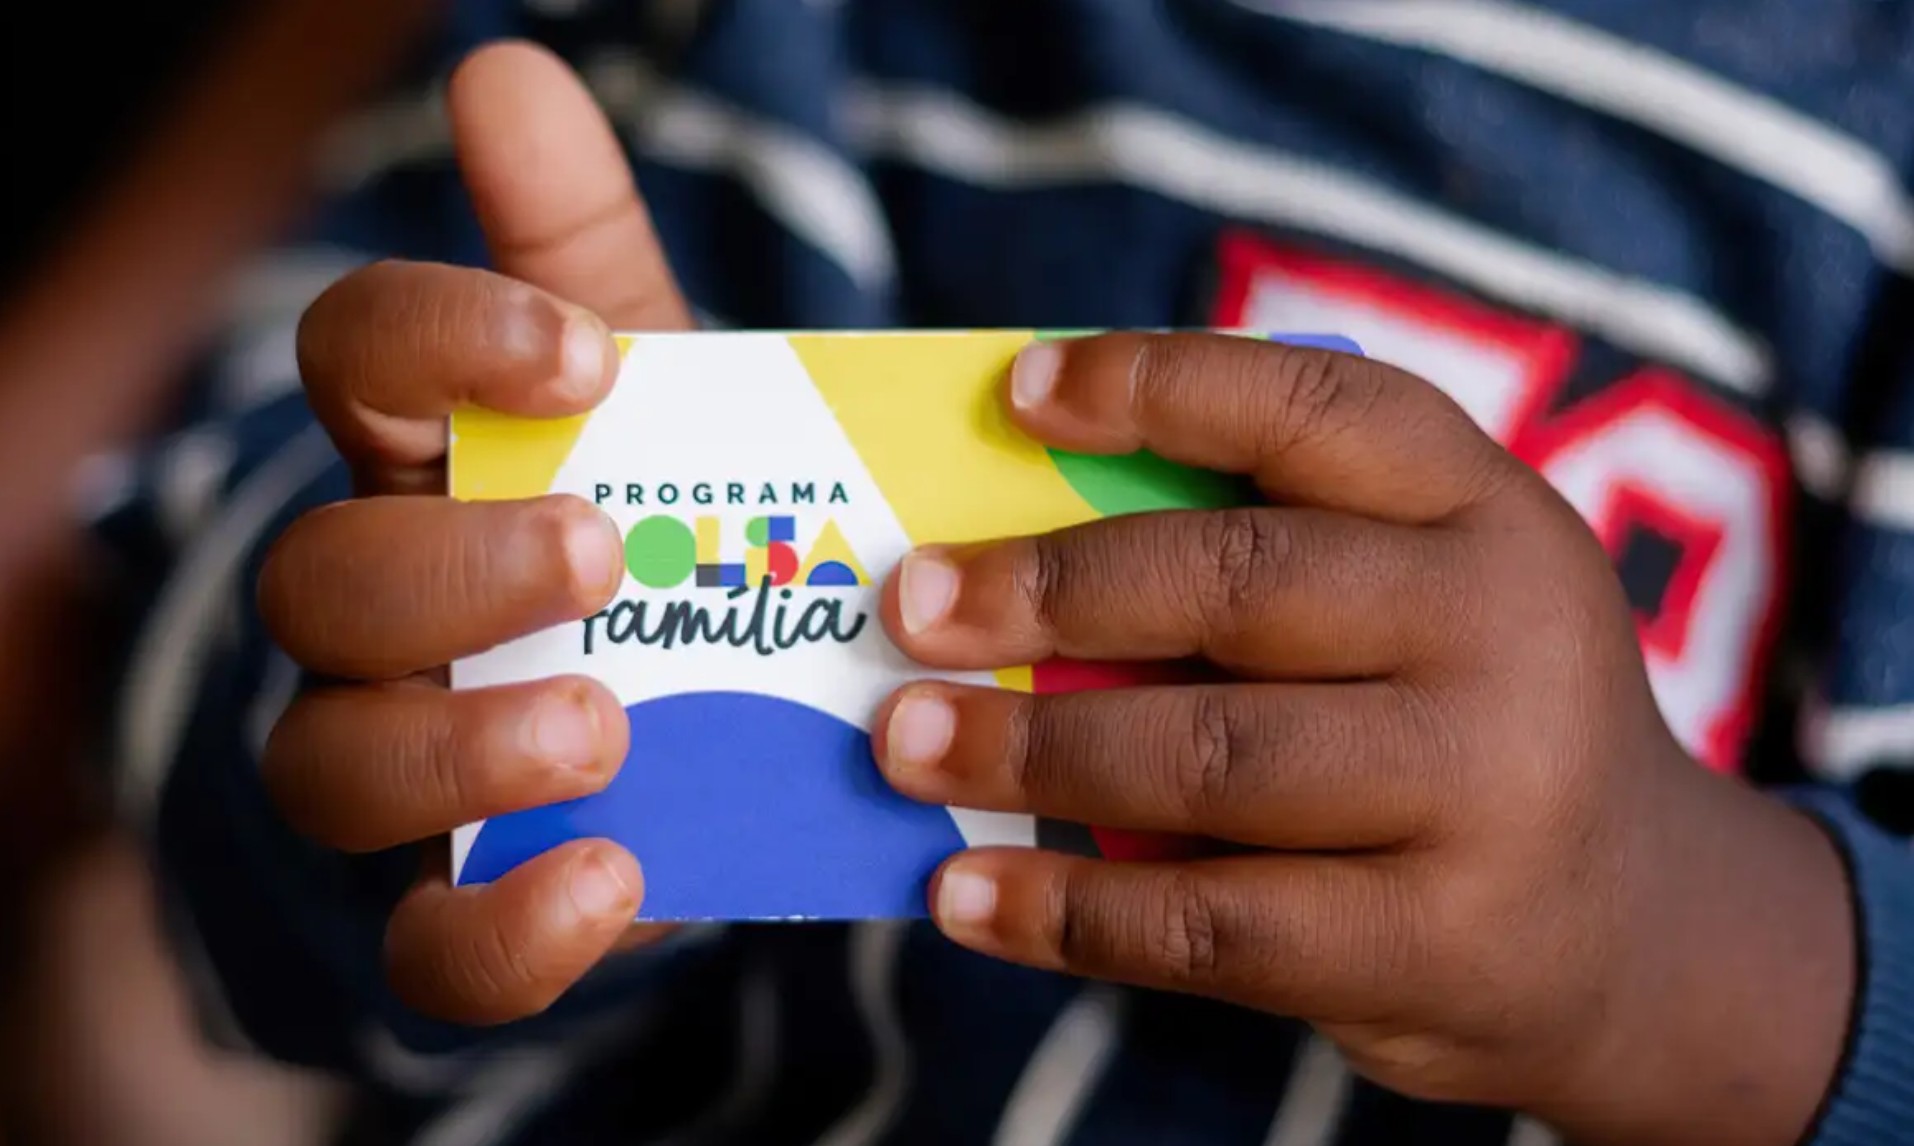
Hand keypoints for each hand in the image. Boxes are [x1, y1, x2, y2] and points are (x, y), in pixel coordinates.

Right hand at [257, 42, 691, 1024]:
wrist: (724, 710)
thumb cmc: (666, 521)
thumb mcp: (655, 390)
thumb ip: (584, 249)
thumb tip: (509, 69)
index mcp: (416, 455)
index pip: (354, 360)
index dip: (441, 340)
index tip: (583, 355)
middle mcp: (374, 610)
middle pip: (322, 580)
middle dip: (451, 565)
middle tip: (599, 551)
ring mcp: (400, 759)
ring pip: (334, 767)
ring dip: (460, 748)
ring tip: (606, 727)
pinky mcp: (462, 895)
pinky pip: (426, 945)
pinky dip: (505, 926)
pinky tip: (617, 877)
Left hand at [873, 334, 1855, 1145]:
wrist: (1630, 929)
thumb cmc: (1453, 720)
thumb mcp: (1412, 602)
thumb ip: (1258, 565)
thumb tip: (997, 567)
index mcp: (1483, 506)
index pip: (1317, 407)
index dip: (1162, 384)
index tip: (1016, 392)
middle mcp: (1503, 629)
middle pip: (1240, 584)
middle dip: (1051, 591)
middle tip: (910, 604)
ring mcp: (1484, 793)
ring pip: (1214, 759)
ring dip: (1029, 750)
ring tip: (905, 744)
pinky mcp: (1437, 943)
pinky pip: (1214, 927)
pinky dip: (1066, 911)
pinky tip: (962, 895)